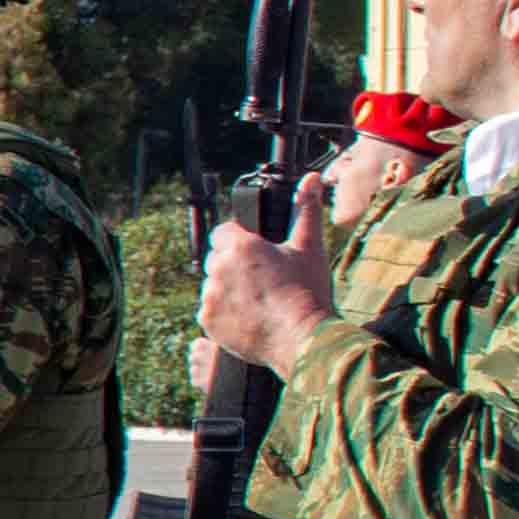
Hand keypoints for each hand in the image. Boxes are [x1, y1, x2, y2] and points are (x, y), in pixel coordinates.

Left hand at [200, 186, 334, 380]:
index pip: (222, 232)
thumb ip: (305, 210)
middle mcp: (218, 269)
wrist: (303, 339)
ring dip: (228, 289)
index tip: (256, 253)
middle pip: (216, 259)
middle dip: (233, 265)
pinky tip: (249, 316)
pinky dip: (224, 313)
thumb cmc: (308, 290)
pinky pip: (210, 310)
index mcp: (240, 247)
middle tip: (262, 278)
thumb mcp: (309, 246)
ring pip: (213, 285)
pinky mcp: (207, 321)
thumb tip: (312, 179)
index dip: (239, 240)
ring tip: (258, 300)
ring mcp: (210, 296)